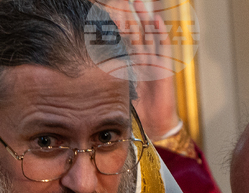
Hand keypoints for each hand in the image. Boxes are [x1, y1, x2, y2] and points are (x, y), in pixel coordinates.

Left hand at [105, 0, 181, 138]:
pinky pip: (163, 47)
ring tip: (138, 3)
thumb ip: (106, 78)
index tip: (104, 14)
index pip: (119, 41)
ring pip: (148, 36)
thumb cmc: (133, 113)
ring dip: (144, 19)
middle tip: (121, 2)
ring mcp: (152, 62)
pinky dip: (161, 33)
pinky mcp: (164, 67)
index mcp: (125, 66)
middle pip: (134, 34)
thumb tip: (83, 67)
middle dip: (128, 18)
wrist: (153, 125)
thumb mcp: (114, 91)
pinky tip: (156, 20)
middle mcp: (139, 61)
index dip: (114, 28)